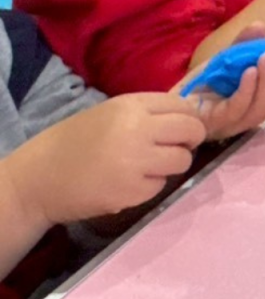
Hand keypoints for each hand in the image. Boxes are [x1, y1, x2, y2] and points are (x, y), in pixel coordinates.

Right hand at [4, 94, 204, 225]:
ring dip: (172, 164)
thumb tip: (188, 117)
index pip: (183, 106)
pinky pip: (160, 185)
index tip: (184, 129)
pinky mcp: (132, 192)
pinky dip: (150, 186)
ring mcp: (136, 162)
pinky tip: (128, 183)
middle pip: (191, 130)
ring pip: (182, 160)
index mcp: (131, 106)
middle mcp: (138, 129)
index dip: (190, 118)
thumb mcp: (111, 113)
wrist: (39, 178)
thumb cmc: (75, 142)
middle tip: (178, 147)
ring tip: (149, 166)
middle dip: (191, 140)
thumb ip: (147, 113)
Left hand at [177, 25, 264, 141]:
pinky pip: (239, 108)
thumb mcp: (226, 58)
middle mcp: (256, 111)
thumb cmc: (200, 83)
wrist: (168, 103)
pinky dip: (249, 89)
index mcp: (264, 97)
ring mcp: (237, 120)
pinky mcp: (217, 122)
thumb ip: (244, 44)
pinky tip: (249, 71)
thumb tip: (261, 26)